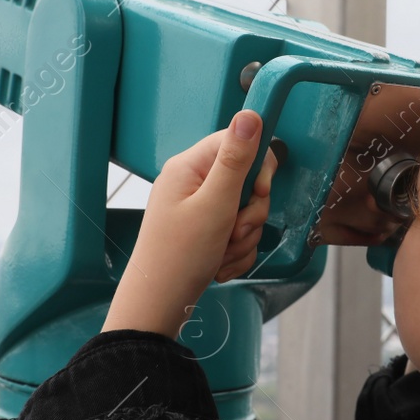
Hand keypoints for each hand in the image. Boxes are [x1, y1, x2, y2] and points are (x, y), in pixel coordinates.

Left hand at [102, 110, 277, 337]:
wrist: (158, 305)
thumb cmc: (180, 255)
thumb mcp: (215, 205)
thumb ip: (236, 160)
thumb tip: (250, 114)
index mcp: (189, 166)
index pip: (238, 141)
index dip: (259, 166)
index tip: (261, 191)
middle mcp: (192, 182)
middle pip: (247, 180)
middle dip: (250, 213)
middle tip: (233, 231)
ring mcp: (197, 207)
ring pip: (246, 211)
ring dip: (243, 237)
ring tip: (222, 253)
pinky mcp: (204, 230)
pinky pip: (237, 232)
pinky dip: (236, 251)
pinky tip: (220, 264)